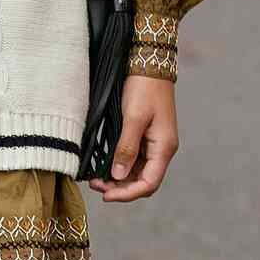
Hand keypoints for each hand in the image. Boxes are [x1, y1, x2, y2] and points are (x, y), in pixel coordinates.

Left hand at [90, 75, 177, 202]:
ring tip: (95, 178)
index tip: (105, 195)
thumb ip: (126, 148)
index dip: (127, 194)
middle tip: (95, 185)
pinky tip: (103, 165)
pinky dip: (119, 165)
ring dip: (118, 178)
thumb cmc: (144, 88)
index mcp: (164, 148)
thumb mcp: (133, 118)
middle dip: (120, 188)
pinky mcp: (145, 137)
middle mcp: (161, 150)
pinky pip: (133, 159)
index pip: (149, 184)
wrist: (149, 64)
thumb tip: (119, 176)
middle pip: (142, 181)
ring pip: (136, 172)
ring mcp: (153, 144)